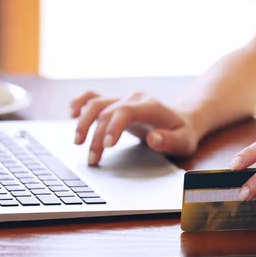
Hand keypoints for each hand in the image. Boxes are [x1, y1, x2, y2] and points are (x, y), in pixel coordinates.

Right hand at [70, 91, 198, 164]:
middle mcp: (134, 98)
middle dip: (96, 136)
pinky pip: (94, 97)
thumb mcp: (184, 142)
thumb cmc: (182, 133)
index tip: (107, 146)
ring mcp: (123, 99)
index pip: (126, 111)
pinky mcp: (115, 103)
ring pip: (96, 103)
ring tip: (78, 144)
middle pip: (107, 111)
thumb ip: (170, 141)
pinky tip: (71, 114)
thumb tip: (154, 139)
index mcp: (151, 106)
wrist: (181, 120)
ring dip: (83, 123)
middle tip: (93, 159)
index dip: (113, 126)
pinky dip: (81, 103)